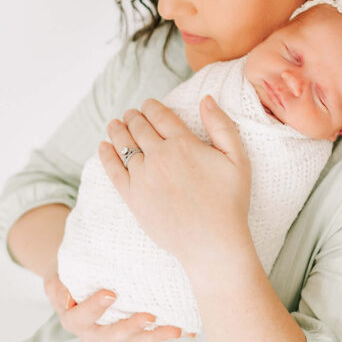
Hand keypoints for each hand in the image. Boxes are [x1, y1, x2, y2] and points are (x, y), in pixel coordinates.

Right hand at [42, 273, 188, 341]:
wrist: (77, 278)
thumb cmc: (67, 275)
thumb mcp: (57, 276)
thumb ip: (59, 285)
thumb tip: (66, 295)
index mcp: (74, 318)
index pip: (82, 316)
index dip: (95, 307)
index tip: (111, 293)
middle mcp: (95, 331)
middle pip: (112, 335)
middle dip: (131, 326)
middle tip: (149, 315)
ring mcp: (115, 332)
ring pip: (135, 339)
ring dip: (156, 335)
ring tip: (176, 328)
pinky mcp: (132, 330)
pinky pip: (149, 334)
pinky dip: (166, 331)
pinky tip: (186, 328)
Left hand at [99, 95, 251, 272]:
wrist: (212, 243)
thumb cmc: (229, 202)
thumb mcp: (237, 159)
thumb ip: (221, 126)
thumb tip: (206, 99)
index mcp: (184, 144)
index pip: (160, 116)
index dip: (151, 107)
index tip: (148, 104)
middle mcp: (159, 157)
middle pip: (139, 128)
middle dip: (134, 117)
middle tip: (130, 113)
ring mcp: (143, 177)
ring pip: (124, 145)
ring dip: (118, 130)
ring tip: (115, 124)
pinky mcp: (133, 198)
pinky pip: (114, 170)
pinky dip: (106, 155)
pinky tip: (103, 146)